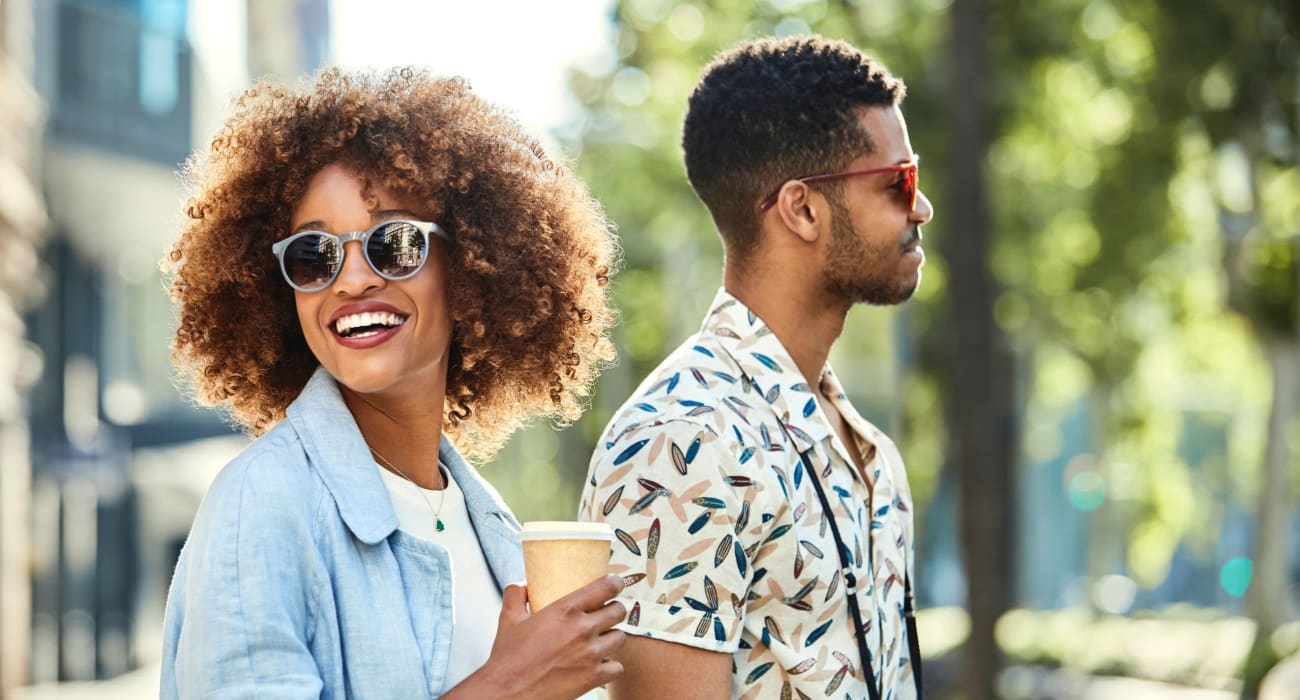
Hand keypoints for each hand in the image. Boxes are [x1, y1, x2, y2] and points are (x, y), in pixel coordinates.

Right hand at [450, 574, 626, 699]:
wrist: (508, 692)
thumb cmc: (508, 657)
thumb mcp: (508, 619)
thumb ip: (516, 595)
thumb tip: (522, 584)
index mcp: (565, 609)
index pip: (606, 586)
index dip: (615, 583)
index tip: (615, 585)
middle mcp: (583, 628)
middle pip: (618, 610)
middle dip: (614, 611)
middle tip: (606, 616)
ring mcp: (591, 653)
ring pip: (620, 637)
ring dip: (612, 638)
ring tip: (601, 641)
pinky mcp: (594, 676)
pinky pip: (617, 666)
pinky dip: (610, 666)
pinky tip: (598, 665)